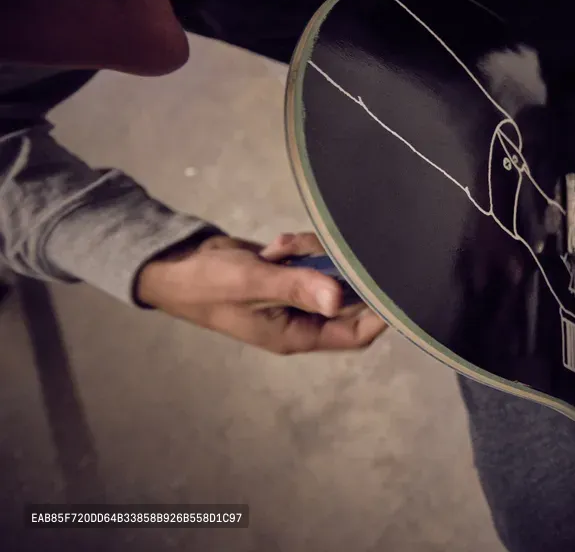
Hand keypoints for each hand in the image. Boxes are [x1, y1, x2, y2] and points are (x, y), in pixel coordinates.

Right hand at [136, 231, 387, 353]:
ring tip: (283, 247)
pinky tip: (276, 245)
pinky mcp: (291, 274)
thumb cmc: (208, 284)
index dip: (379, 314)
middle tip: (326, 249)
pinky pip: (314, 258)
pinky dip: (301, 246)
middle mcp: (304, 319)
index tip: (392, 283)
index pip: (356, 335)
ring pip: (332, 271)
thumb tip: (338, 299)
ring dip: (314, 253)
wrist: (176, 264)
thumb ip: (297, 288)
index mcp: (298, 335)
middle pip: (349, 298)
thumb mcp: (253, 285)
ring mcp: (298, 296)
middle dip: (341, 270)